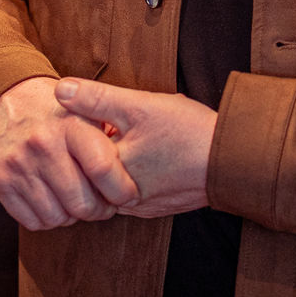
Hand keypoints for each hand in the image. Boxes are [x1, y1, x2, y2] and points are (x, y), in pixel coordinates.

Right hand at [0, 76, 137, 230]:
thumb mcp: (86, 111)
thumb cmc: (56, 114)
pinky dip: (47, 218)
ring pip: (58, 218)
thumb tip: (140, 171)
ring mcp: (18, 163)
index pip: (104, 170)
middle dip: (98, 210)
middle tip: (101, 203)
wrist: (4, 101)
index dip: (122, 191)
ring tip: (75, 199)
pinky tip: (52, 200)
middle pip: (82, 204)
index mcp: (70, 123)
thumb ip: (112, 137)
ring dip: (72, 216)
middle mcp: (42, 143)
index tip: (127, 194)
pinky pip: (34, 222)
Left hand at [55, 78, 216, 217]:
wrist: (237, 161)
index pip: (75, 152)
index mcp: (111, 174)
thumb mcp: (139, 105)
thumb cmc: (189, 133)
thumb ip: (97, 98)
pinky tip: (146, 152)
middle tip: (112, 122)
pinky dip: (130, 171)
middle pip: (90, 171)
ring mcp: (140, 207)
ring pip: (109, 182)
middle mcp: (122, 199)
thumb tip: (59, 89)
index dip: (82, 125)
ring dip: (114, 159)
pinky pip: (129, 190)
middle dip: (96, 145)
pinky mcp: (155, 207)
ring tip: (131, 134)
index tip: (97, 111)